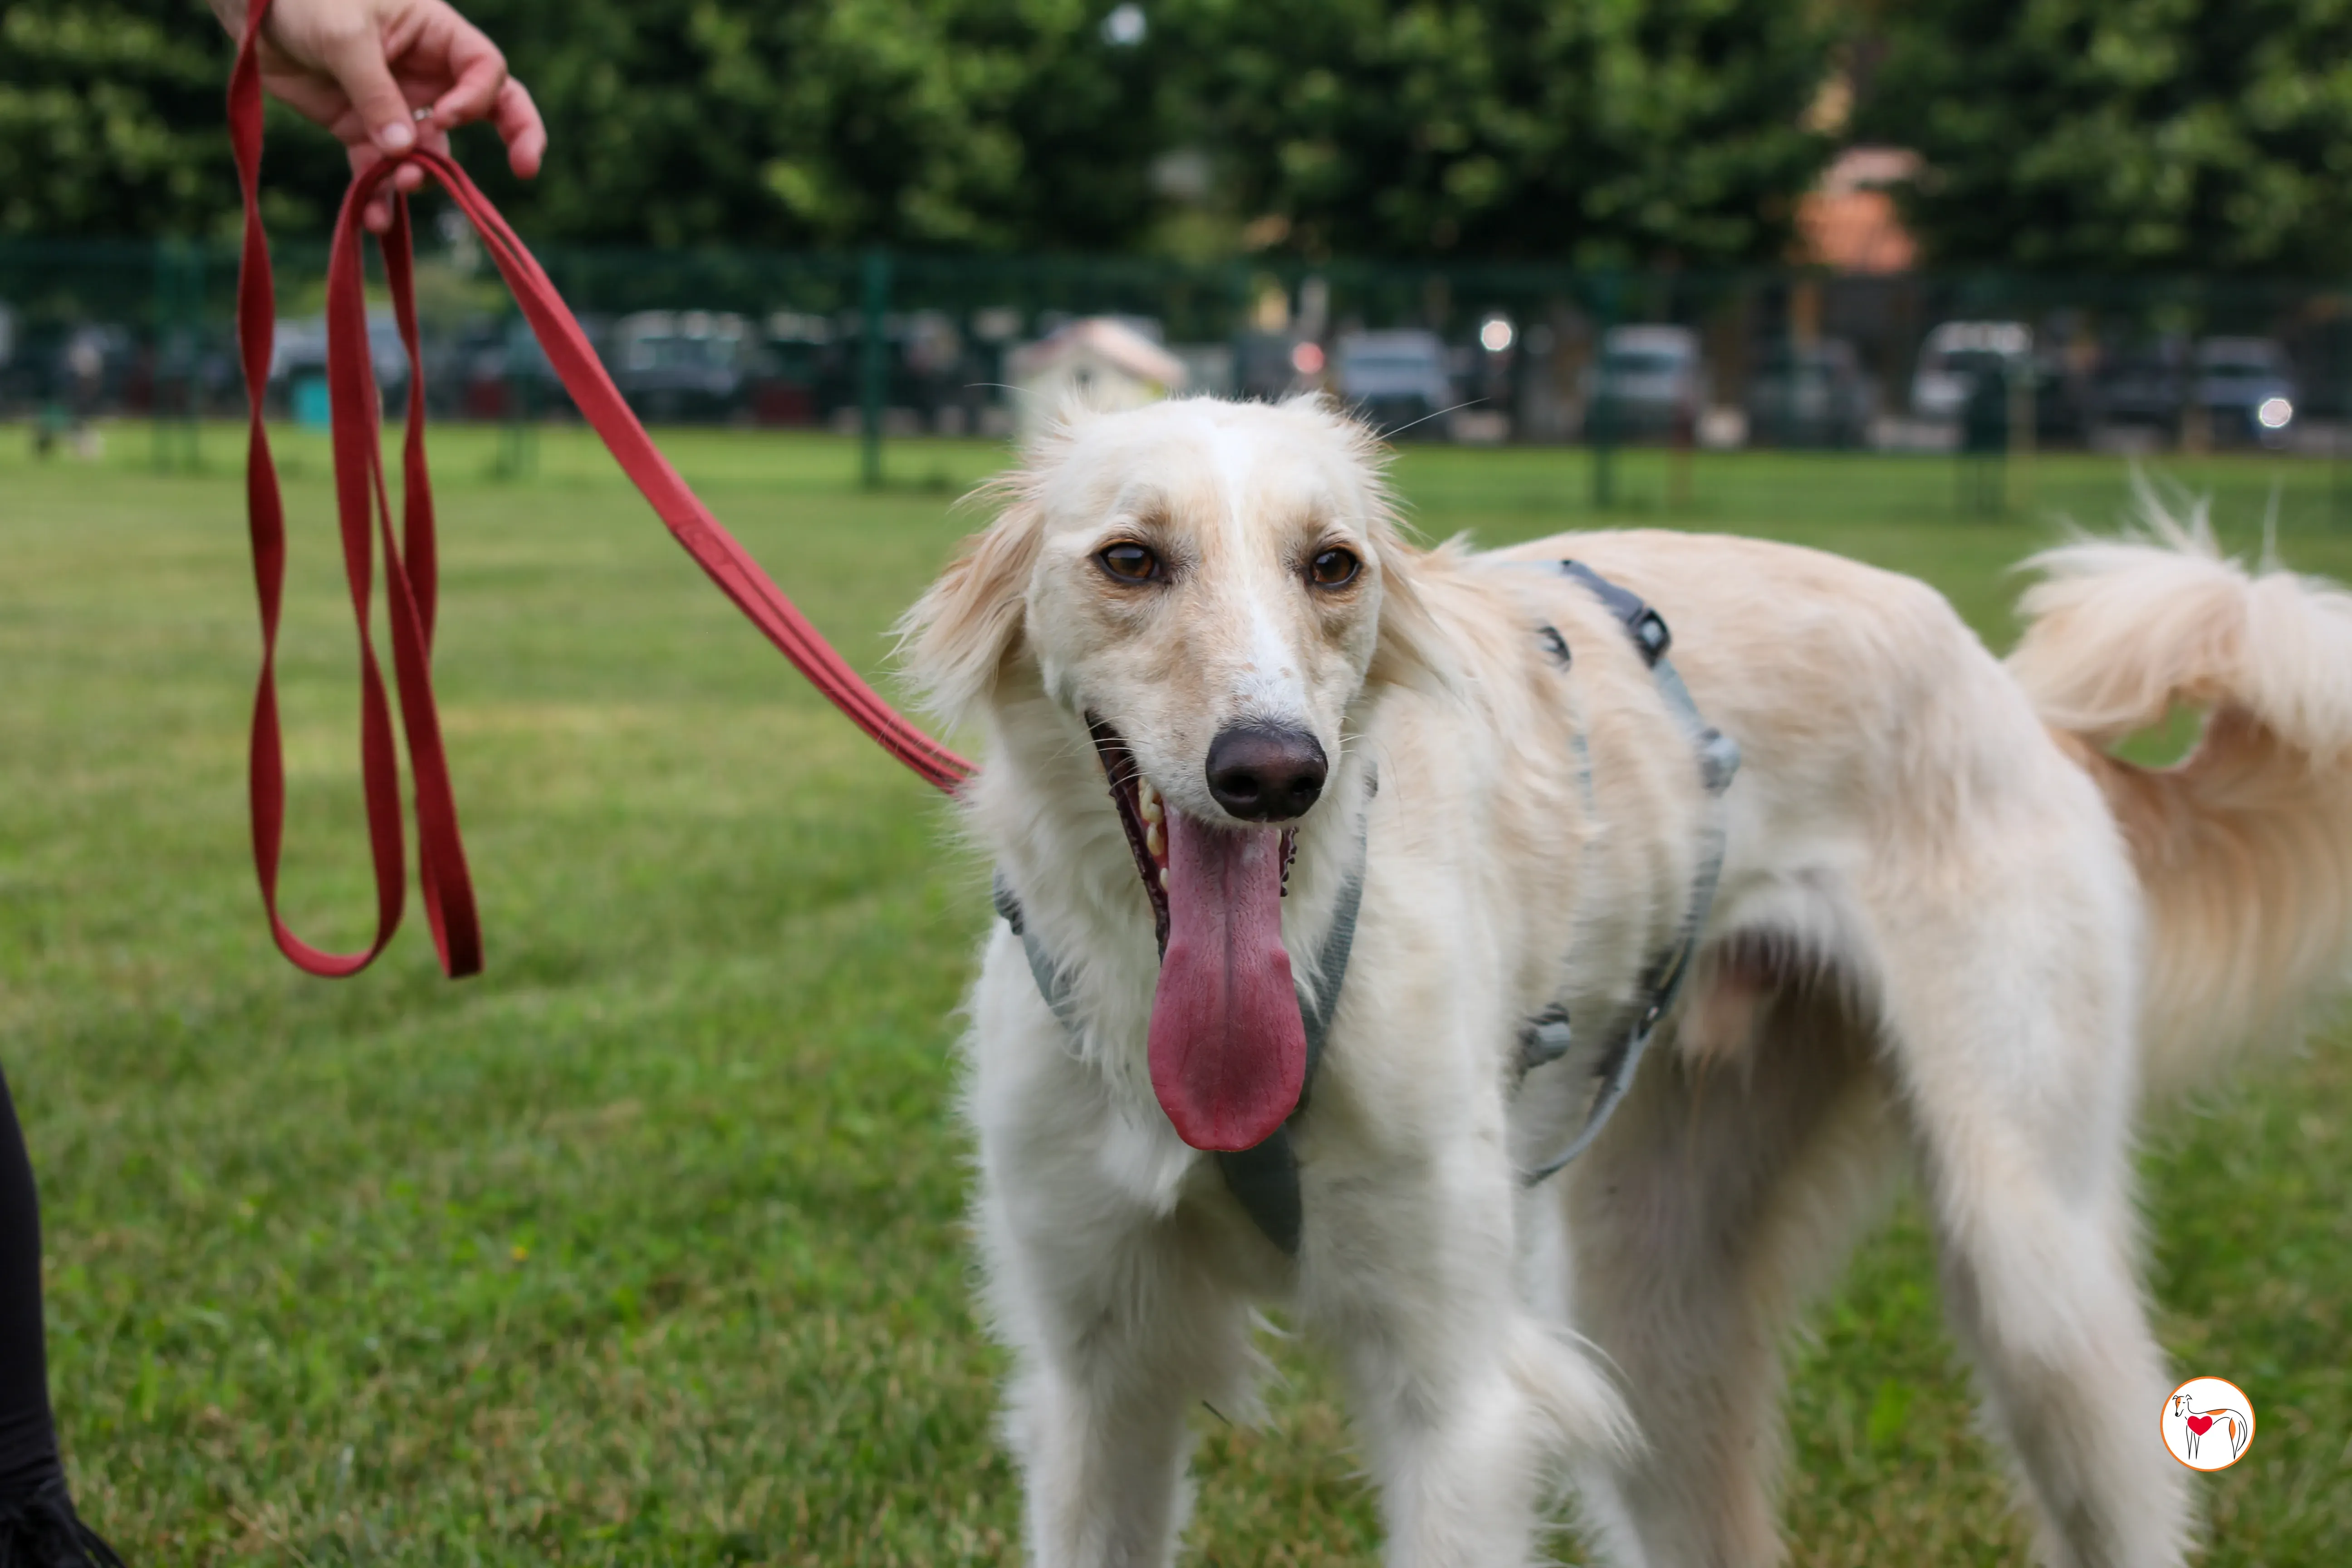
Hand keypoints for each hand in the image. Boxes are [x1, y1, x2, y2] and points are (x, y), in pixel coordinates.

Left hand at [211, 0, 546, 231]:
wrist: (249, 10)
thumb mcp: (343, 34)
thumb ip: (376, 92)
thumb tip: (404, 151)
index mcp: (434, 33)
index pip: (484, 70)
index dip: (477, 99)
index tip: (446, 116)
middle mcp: (426, 72)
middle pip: (488, 108)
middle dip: (515, 136)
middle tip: (527, 168)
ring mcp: (396, 104)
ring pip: (430, 151)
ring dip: (422, 175)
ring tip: (400, 185)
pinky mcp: (361, 129)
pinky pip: (381, 169)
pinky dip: (379, 196)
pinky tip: (372, 218)